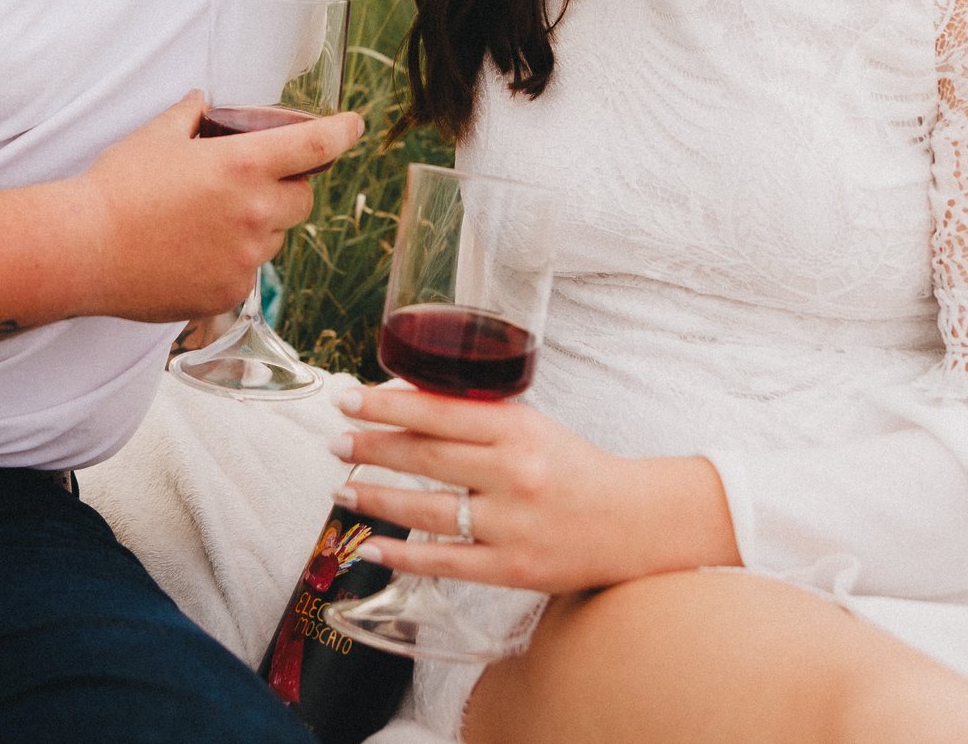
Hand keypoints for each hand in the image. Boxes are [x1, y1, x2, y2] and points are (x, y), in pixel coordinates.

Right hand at [72, 92, 361, 322]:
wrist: (83, 249)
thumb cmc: (116, 188)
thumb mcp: (156, 136)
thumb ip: (190, 115)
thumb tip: (202, 103)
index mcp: (244, 166)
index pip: (317, 147)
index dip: (342, 133)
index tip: (353, 127)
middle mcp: (255, 213)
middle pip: (304, 199)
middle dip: (287, 187)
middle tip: (250, 183)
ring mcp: (245, 259)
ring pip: (274, 238)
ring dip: (257, 226)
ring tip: (205, 222)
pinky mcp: (229, 293)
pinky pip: (247, 272)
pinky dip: (231, 261)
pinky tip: (191, 252)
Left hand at [325, 383, 739, 592]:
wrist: (634, 523)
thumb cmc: (575, 468)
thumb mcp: (532, 427)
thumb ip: (478, 418)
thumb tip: (407, 405)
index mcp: (518, 428)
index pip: (438, 411)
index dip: (386, 405)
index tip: (347, 399)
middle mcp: (513, 473)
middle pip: (425, 457)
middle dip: (371, 447)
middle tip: (333, 441)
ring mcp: (512, 524)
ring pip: (427, 509)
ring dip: (377, 498)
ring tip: (341, 489)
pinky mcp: (513, 568)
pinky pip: (445, 561)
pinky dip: (402, 555)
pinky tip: (369, 547)